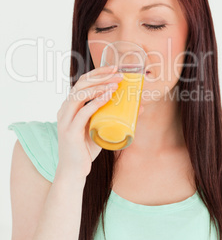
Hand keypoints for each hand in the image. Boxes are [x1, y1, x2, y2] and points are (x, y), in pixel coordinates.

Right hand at [55, 65, 123, 182]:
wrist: (74, 171)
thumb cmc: (86, 148)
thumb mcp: (100, 127)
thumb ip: (113, 116)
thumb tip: (139, 107)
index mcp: (70, 106)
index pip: (82, 82)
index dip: (98, 73)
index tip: (115, 68)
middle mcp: (65, 110)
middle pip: (81, 84)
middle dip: (101, 76)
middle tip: (119, 73)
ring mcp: (66, 120)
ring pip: (80, 95)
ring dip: (99, 86)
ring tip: (116, 83)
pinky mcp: (70, 132)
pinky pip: (83, 112)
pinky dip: (96, 102)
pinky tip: (108, 96)